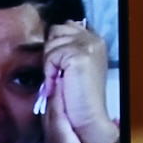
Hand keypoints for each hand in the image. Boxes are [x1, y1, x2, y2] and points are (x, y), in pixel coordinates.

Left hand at [43, 22, 118, 142]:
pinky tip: (58, 84)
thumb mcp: (70, 66)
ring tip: (60, 80)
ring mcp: (88, 45)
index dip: (55, 43)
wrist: (86, 117)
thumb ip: (64, 48)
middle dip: (51, 52)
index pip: (65, 26)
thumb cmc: (76, 96)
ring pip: (51, 43)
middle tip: (58, 73)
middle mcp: (93, 39)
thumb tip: (49, 38)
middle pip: (55, 31)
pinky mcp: (79, 55)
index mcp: (93, 39)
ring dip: (49, 64)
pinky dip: (50, 72)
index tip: (56, 64)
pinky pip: (51, 56)